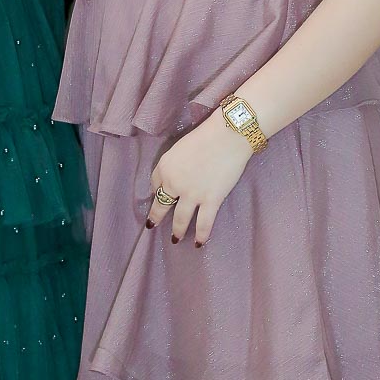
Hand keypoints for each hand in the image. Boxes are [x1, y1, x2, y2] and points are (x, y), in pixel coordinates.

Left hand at [146, 111, 254, 246]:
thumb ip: (176, 164)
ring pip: (180, 219)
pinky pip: (204, 223)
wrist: (227, 136)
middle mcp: (174, 183)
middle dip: (156, 217)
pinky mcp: (211, 200)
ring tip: (175, 239)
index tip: (160, 195)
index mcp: (165, 166)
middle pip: (162, 204)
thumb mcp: (181, 148)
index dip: (157, 191)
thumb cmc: (206, 135)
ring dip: (177, 231)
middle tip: (152, 226)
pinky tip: (198, 243)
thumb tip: (180, 176)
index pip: (155, 184)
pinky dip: (201, 236)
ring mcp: (192, 194)